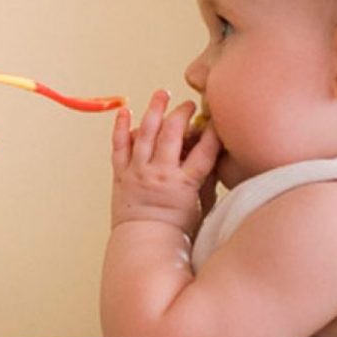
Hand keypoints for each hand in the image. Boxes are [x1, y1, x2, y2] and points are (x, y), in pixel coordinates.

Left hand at [110, 90, 219, 233]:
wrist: (144, 243)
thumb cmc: (177, 229)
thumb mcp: (201, 205)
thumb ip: (207, 179)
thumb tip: (216, 155)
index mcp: (184, 184)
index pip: (204, 150)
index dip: (212, 131)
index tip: (217, 117)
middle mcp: (160, 174)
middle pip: (172, 134)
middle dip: (182, 113)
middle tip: (189, 103)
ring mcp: (138, 172)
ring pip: (145, 133)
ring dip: (154, 110)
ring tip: (162, 93)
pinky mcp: (121, 173)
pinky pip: (119, 145)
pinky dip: (121, 126)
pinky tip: (125, 110)